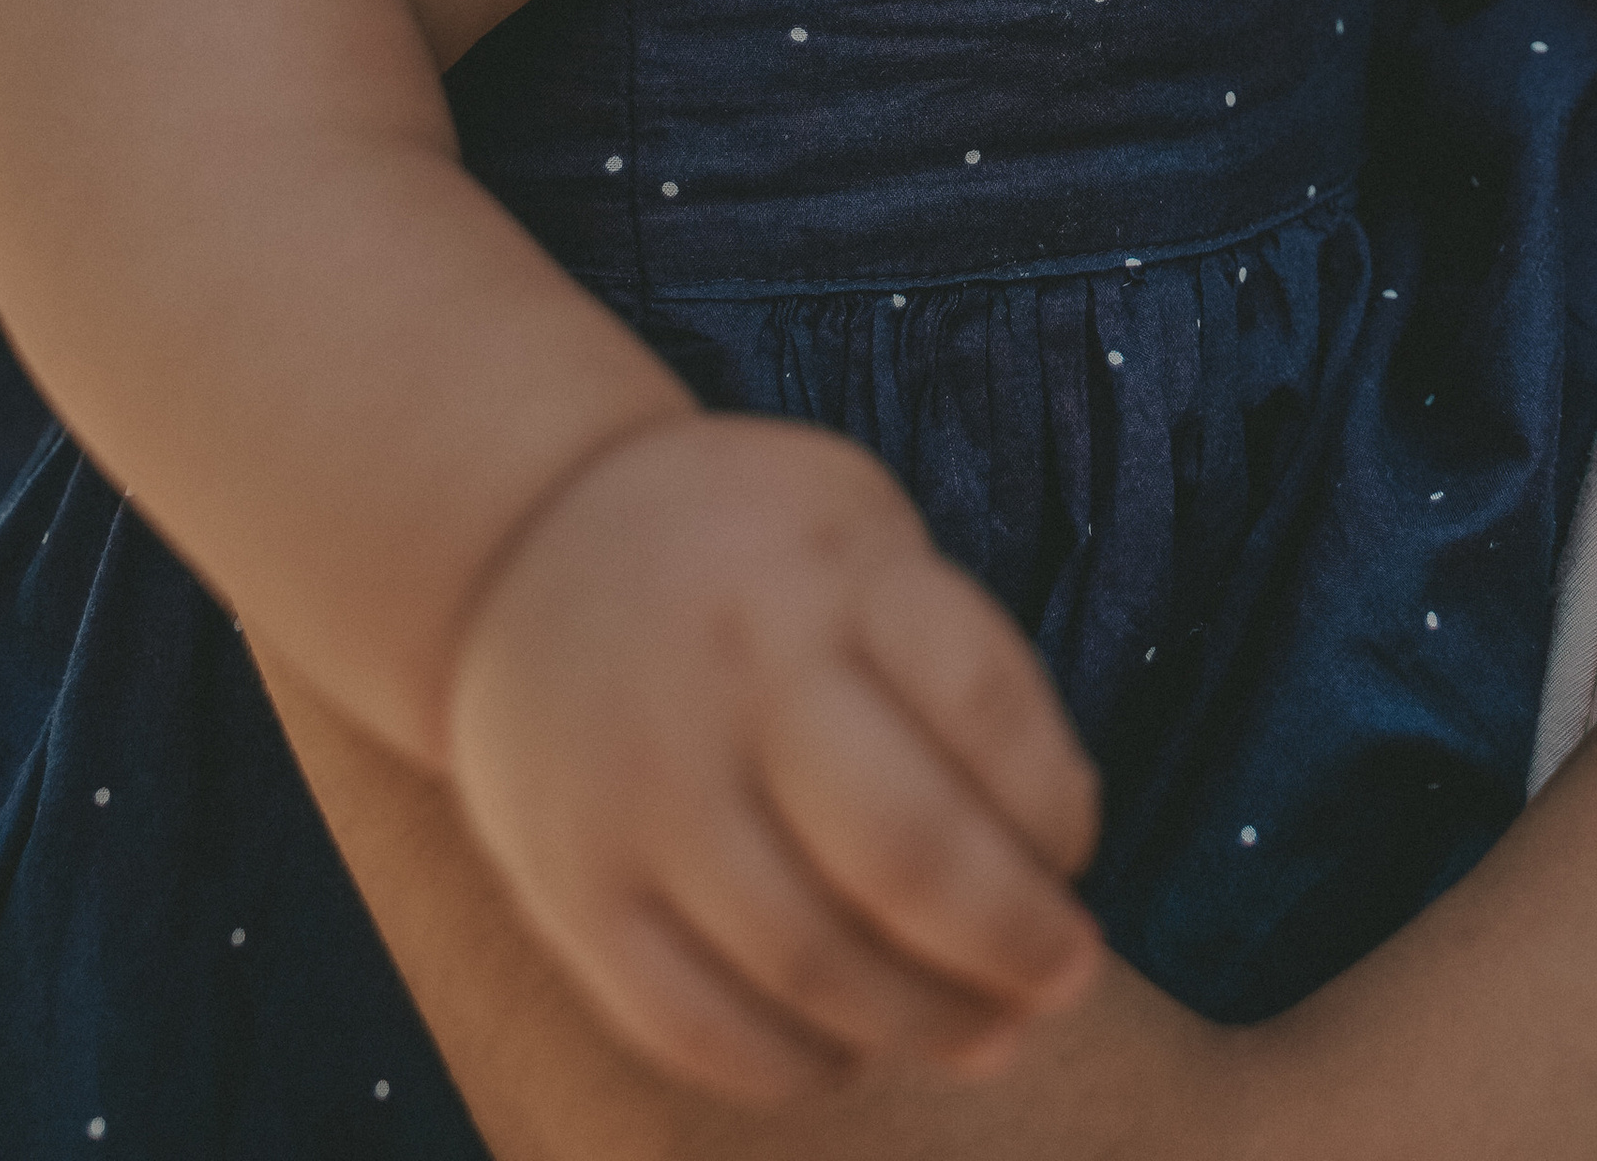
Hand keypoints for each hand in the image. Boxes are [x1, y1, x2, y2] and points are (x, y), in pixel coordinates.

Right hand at [447, 414, 1103, 1111]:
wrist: (523, 547)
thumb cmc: (745, 552)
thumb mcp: (860, 531)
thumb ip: (955, 658)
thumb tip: (1052, 840)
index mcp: (828, 574)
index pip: (983, 708)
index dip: (1054, 807)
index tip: (1073, 852)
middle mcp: (735, 679)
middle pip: (908, 853)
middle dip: (1014, 940)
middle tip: (1066, 975)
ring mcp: (644, 791)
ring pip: (812, 963)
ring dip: (924, 1023)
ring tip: (986, 1033)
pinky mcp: (572, 887)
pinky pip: (695, 1024)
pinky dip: (793, 1065)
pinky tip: (850, 1049)